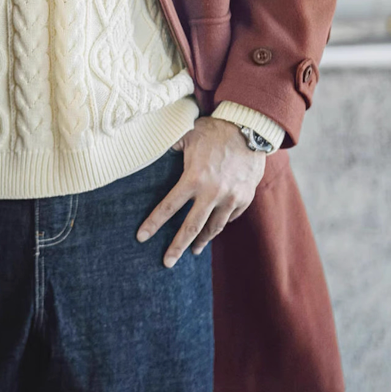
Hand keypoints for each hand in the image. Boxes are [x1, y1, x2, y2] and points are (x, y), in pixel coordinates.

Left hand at [136, 117, 265, 266]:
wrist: (249, 129)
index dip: (153, 223)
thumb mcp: (188, 135)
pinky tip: (213, 228)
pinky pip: (230, 217)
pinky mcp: (245, 198)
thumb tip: (158, 152)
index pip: (168, 207)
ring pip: (214, 227)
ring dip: (202, 241)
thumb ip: (172, 148)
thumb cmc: (214, 130)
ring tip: (193, 251)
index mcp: (193, 179)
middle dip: (177, 247)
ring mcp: (231, 197)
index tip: (141, 237)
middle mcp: (212, 193)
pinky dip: (220, 223)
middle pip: (191, 227)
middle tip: (167, 263)